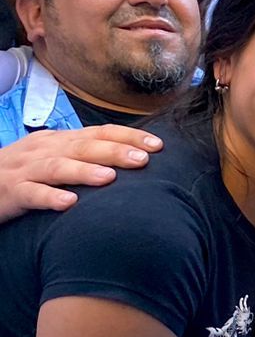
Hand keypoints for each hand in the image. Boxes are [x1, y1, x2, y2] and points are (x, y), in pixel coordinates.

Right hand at [0, 127, 162, 222]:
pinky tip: (69, 204)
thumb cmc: (24, 173)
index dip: (128, 136)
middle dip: (114, 151)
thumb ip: (86, 158)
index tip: (158, 145)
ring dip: (84, 171)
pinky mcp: (10, 192)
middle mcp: (44, 150)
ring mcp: (25, 170)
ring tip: (110, 177)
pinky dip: (49, 197)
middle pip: (83, 147)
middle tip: (143, 158)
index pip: (99, 132)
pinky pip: (31, 194)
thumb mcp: (55, 158)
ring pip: (57, 167)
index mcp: (59, 140)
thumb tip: (133, 161)